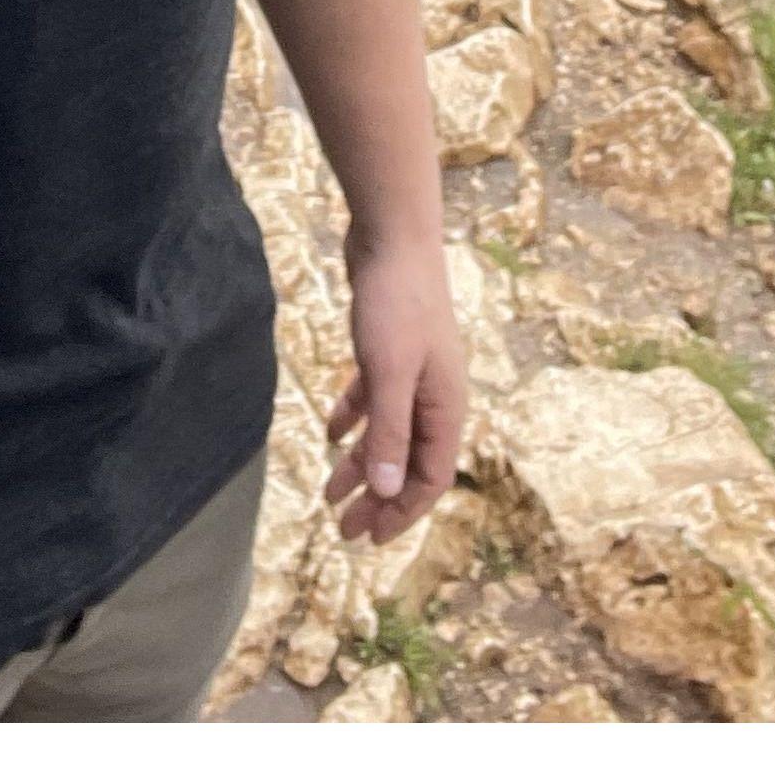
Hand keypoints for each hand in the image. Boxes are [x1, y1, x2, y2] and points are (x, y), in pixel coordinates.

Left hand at [325, 238, 467, 542]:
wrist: (393, 235)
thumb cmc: (397, 303)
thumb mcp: (390, 372)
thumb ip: (388, 433)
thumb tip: (384, 493)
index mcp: (445, 408)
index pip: (429, 479)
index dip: (401, 513)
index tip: (368, 539)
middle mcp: (434, 396)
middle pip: (407, 463)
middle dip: (377, 500)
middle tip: (343, 530)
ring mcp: (412, 372)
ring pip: (387, 434)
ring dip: (360, 465)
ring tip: (328, 493)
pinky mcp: (389, 350)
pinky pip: (374, 400)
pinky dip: (353, 419)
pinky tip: (329, 431)